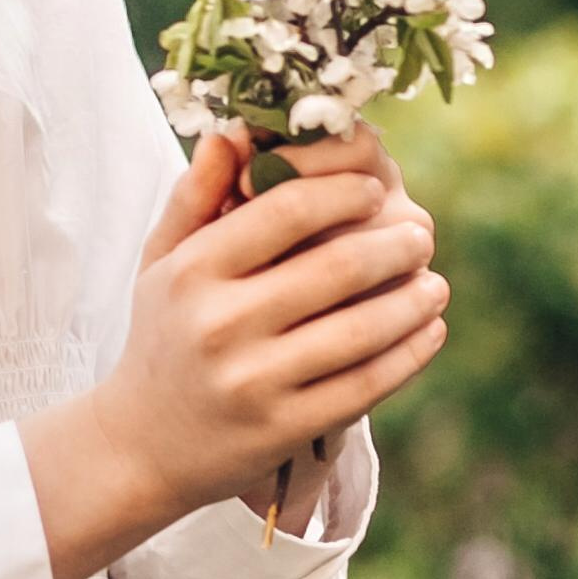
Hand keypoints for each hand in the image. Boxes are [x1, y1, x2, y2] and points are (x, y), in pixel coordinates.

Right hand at [18, 120, 446, 578]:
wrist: (141, 445)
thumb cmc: (163, 336)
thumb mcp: (162, 262)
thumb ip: (196, 196)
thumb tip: (233, 133)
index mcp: (192, 272)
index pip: (285, 211)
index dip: (343, 192)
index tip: (375, 189)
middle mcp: (220, 324)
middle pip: (334, 268)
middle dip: (392, 245)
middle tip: (421, 234)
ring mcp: (253, 381)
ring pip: (360, 331)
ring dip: (413, 301)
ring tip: (435, 284)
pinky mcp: (283, 429)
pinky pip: (365, 386)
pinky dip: (410, 355)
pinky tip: (430, 331)